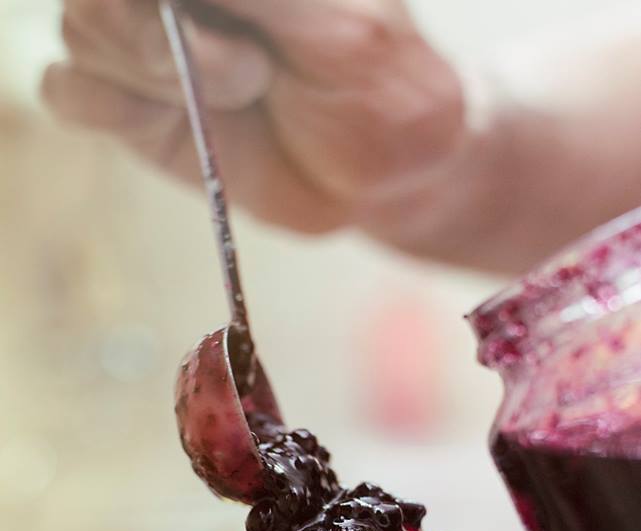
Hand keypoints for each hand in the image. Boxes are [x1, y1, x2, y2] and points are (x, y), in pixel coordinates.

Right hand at [43, 0, 464, 237]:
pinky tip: (164, 118)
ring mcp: (149, 47)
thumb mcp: (340, 26)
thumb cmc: (380, 93)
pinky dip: (106, 104)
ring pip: (81, 30)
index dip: (169, 5)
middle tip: (251, 71)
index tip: (233, 37)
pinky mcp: (138, 112)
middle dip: (159, 34)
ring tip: (240, 92)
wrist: (383, 180)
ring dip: (149, 70)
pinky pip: (69, 93)